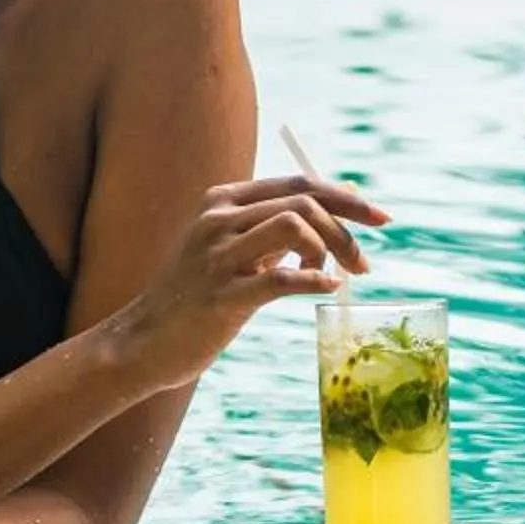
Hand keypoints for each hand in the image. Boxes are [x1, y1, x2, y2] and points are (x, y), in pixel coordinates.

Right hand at [113, 171, 389, 392]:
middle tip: (364, 264)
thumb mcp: (229, 251)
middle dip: (347, 227)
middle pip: (303, 201)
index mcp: (223, 200)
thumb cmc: (196, 297)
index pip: (297, 183)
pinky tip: (328, 289)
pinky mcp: (221, 295)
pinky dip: (314, 280)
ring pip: (295, 226)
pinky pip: (281, 278)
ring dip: (330, 252)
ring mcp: (217, 255)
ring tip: (333, 278)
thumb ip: (270, 231)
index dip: (345, 197)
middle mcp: (219, 217)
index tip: (380, 218)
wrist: (144, 341)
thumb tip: (332, 214)